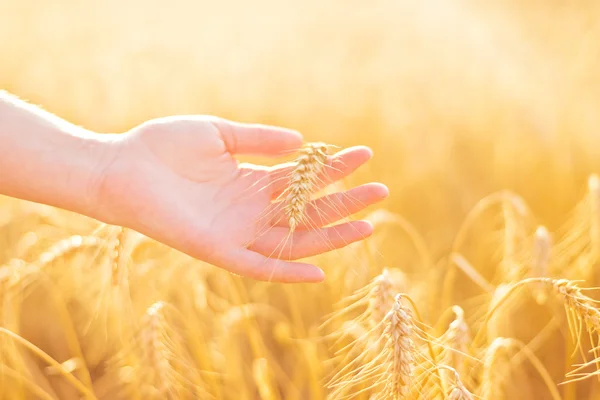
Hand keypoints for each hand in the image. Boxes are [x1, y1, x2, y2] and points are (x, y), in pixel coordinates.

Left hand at [97, 116, 387, 282]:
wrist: (121, 168)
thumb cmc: (163, 147)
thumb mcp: (218, 133)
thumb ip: (258, 139)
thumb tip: (301, 141)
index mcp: (251, 180)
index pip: (302, 178)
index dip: (333, 168)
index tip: (365, 155)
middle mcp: (249, 209)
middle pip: (307, 209)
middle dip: (344, 201)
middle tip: (381, 190)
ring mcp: (236, 231)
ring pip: (293, 237)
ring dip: (330, 234)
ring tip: (368, 224)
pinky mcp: (218, 249)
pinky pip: (258, 266)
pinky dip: (286, 270)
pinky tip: (319, 270)